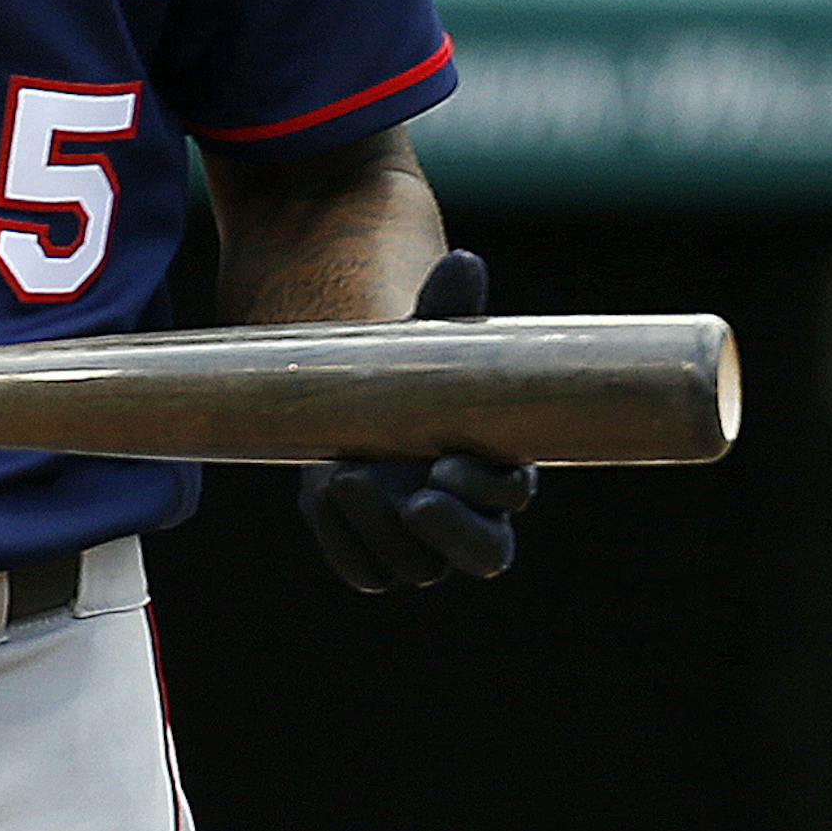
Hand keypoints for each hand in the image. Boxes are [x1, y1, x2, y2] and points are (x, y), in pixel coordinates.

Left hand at [297, 250, 539, 591]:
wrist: (352, 396)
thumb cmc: (405, 370)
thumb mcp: (421, 341)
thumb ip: (448, 309)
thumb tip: (465, 261)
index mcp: (496, 467)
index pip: (509, 497)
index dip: (485, 490)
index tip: (447, 460)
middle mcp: (468, 515)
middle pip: (482, 556)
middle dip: (453, 533)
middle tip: (415, 499)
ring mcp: (418, 542)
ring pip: (415, 566)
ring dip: (380, 529)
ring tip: (345, 476)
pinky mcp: (371, 551)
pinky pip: (364, 569)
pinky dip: (343, 539)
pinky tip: (322, 494)